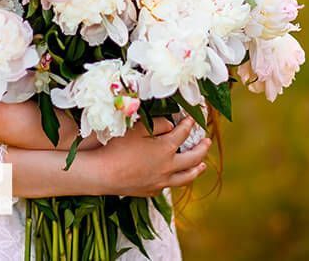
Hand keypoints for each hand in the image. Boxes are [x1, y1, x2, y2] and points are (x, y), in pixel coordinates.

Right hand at [88, 117, 210, 197]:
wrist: (101, 174)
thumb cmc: (116, 148)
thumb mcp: (137, 129)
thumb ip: (158, 124)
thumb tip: (171, 126)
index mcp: (166, 149)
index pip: (183, 133)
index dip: (189, 123)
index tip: (192, 118)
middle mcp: (168, 167)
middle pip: (193, 158)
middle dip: (202, 148)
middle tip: (207, 141)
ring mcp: (161, 182)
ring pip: (186, 177)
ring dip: (196, 169)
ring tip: (202, 165)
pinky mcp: (150, 191)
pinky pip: (168, 186)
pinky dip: (175, 180)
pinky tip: (174, 177)